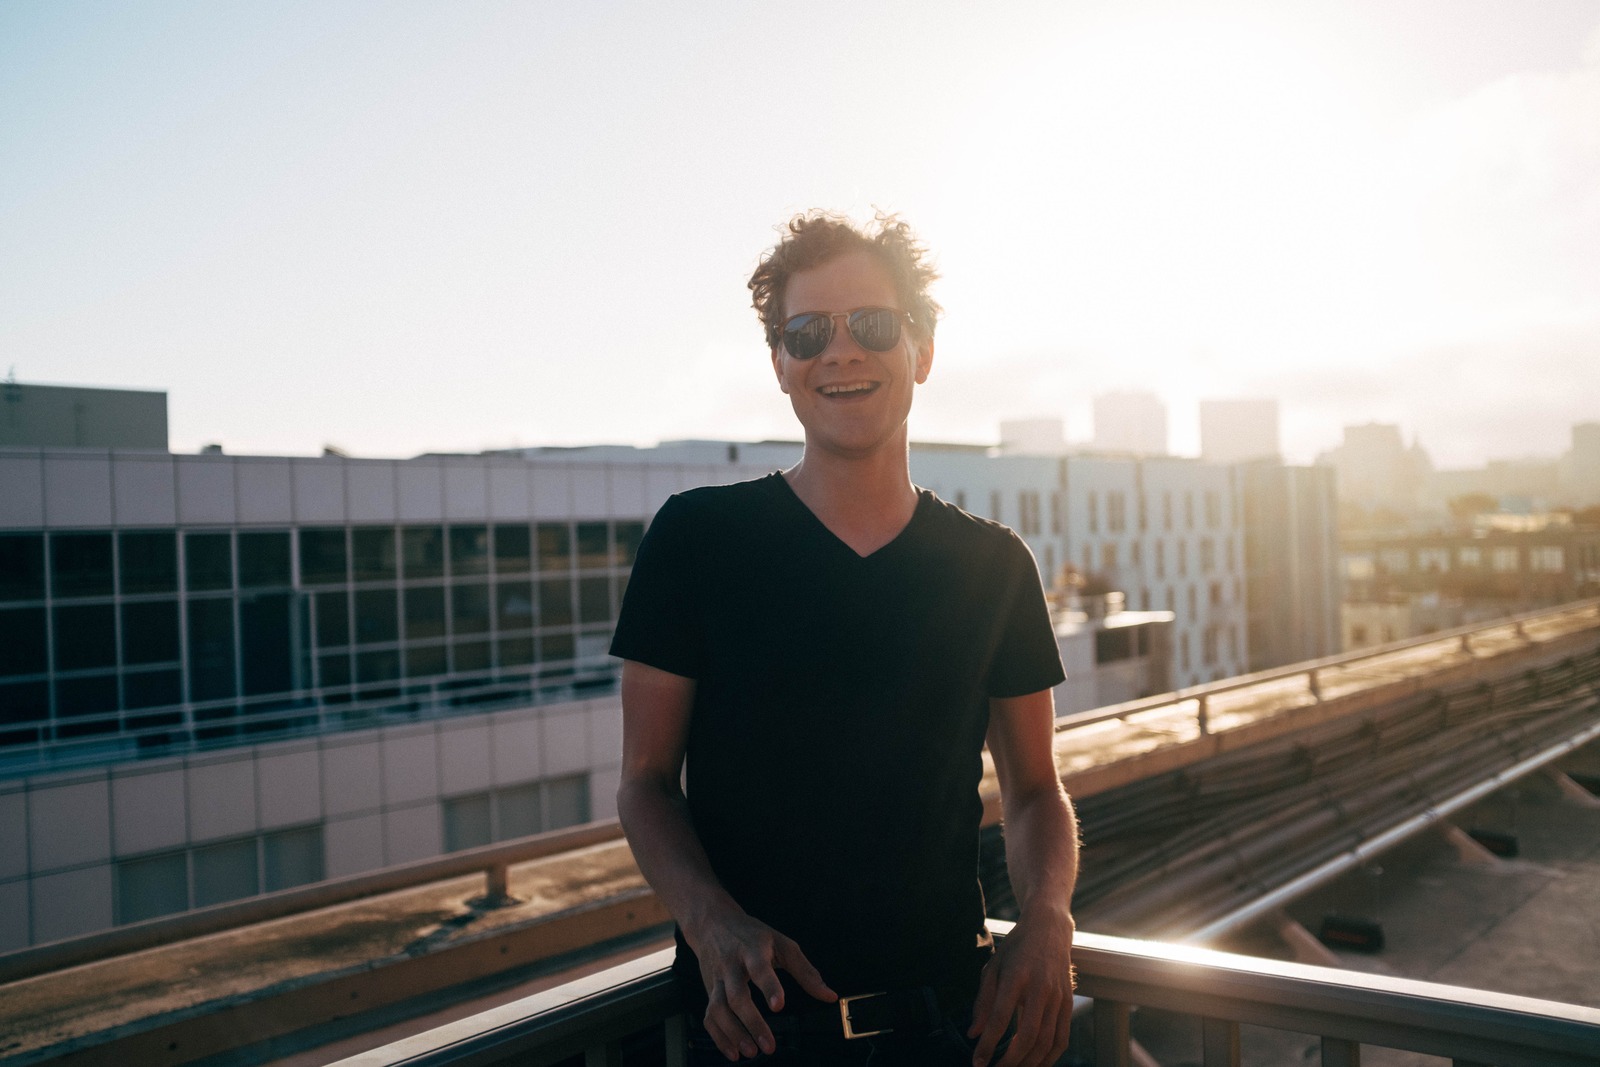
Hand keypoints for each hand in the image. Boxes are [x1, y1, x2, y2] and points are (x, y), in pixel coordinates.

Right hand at [688, 908, 835, 1060]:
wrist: (712, 922)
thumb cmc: (752, 935)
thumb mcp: (782, 944)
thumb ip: (806, 971)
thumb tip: (829, 996)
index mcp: (753, 950)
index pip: (760, 968)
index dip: (768, 986)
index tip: (779, 1006)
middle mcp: (732, 965)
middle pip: (736, 995)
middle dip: (752, 1022)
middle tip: (768, 1046)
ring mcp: (718, 979)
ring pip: (718, 1008)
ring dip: (733, 1033)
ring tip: (750, 1052)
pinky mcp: (709, 991)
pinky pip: (709, 1017)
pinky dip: (719, 1036)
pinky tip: (734, 1052)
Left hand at [968, 909, 1075, 1066]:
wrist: (1049, 928)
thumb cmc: (1017, 948)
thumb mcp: (993, 966)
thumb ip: (983, 1001)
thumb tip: (974, 1033)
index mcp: (1017, 976)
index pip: (1001, 1018)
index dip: (988, 1044)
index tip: (977, 1061)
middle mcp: (1041, 988)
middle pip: (1027, 1036)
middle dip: (1009, 1061)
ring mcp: (1058, 997)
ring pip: (1046, 1042)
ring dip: (1028, 1063)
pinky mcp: (1068, 1003)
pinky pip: (1062, 1039)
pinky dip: (1049, 1058)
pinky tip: (1035, 1064)